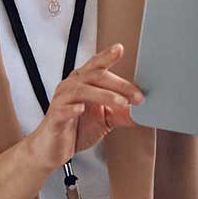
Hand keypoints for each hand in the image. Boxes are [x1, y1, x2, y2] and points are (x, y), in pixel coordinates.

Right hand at [25, 43, 143, 174]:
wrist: (53, 148)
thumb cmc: (76, 128)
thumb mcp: (105, 119)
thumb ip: (122, 112)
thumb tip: (144, 111)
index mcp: (83, 82)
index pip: (96, 65)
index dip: (107, 56)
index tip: (120, 49)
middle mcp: (71, 86)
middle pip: (95, 76)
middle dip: (119, 84)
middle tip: (137, 96)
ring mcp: (61, 100)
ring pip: (82, 91)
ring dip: (104, 95)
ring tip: (120, 103)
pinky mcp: (55, 117)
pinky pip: (63, 110)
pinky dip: (73, 108)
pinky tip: (82, 109)